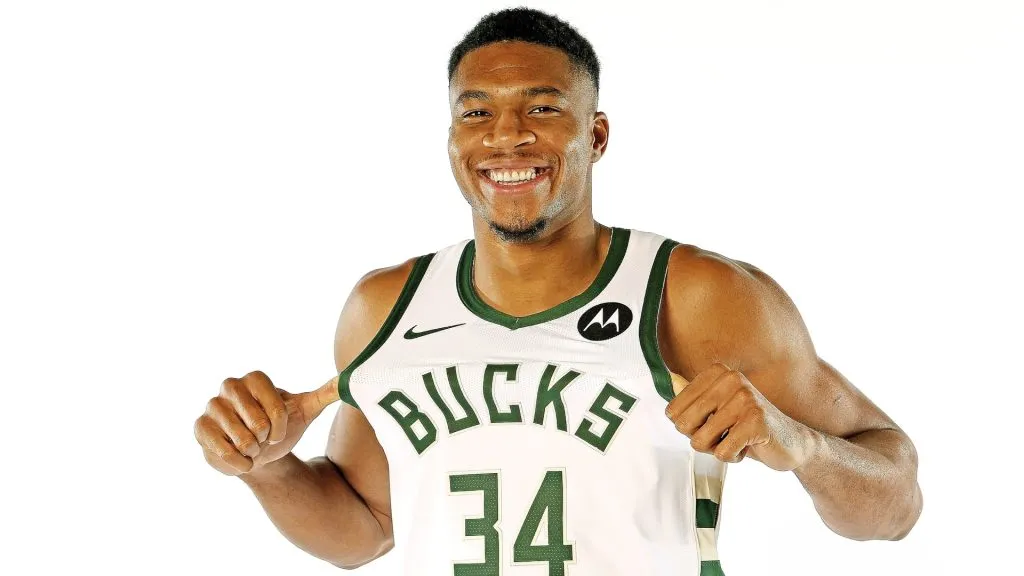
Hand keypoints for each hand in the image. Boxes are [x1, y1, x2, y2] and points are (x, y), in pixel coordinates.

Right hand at [194, 370, 339, 475]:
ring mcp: (212, 406)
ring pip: (240, 438)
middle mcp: (231, 387)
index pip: (274, 405)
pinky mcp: (200, 427)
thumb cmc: (281, 427)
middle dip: (266, 439)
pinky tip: (243, 462)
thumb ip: (325, 394)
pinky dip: (238, 463)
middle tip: (262, 439)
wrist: (259, 452)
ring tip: (252, 447)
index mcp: (256, 379)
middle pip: (257, 422)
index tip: (279, 430)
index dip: (280, 425)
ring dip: (253, 452)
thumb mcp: (305, 410)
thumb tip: (348, 379)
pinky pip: (220, 449)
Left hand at [666, 362, 812, 470]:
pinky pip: (722, 452)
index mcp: (716, 373)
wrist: (791, 442)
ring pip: (700, 441)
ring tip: (737, 439)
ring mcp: (745, 398)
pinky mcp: (756, 420)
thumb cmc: (746, 426)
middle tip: (724, 434)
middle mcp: (730, 379)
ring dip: (717, 449)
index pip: (672, 411)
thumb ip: (692, 398)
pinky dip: (733, 457)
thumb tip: (668, 379)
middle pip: (683, 425)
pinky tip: (749, 447)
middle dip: (701, 440)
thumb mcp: (716, 409)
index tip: (711, 424)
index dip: (688, 428)